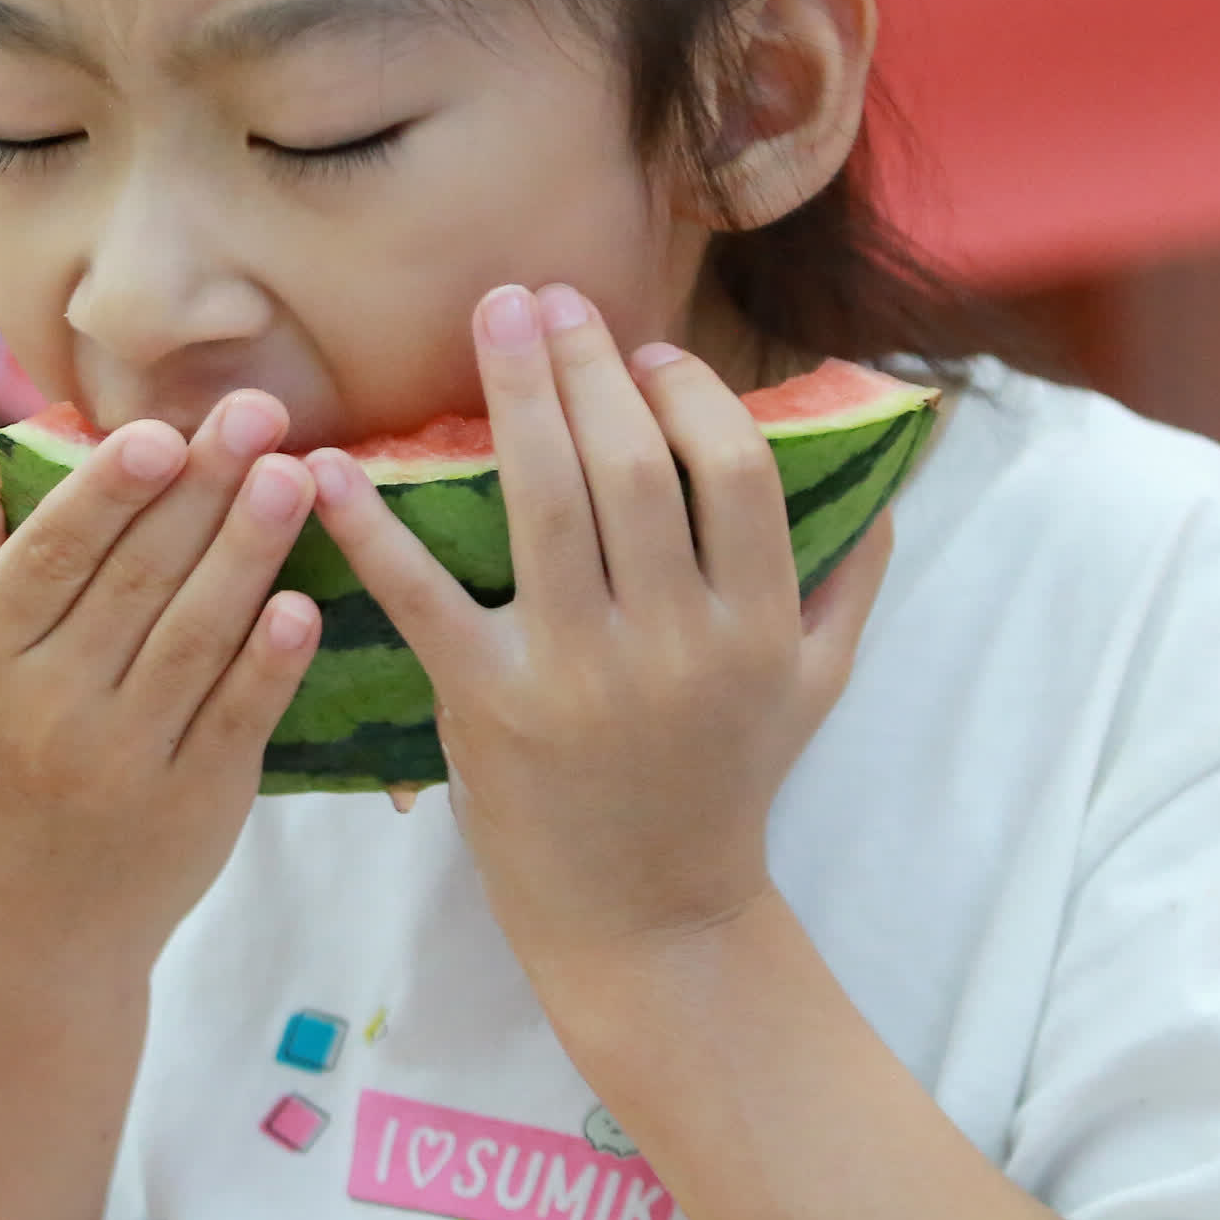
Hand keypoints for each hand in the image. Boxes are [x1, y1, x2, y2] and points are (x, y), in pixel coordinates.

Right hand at [0, 394, 321, 974]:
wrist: (26, 929)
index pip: (52, 553)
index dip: (110, 487)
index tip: (164, 429)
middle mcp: (44, 708)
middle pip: (136, 577)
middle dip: (204, 487)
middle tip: (260, 412)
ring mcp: (122, 761)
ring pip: (197, 634)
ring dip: (252, 549)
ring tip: (297, 475)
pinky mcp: (195, 804)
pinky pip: (241, 715)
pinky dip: (273, 659)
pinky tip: (307, 599)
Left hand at [309, 284, 889, 983]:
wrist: (652, 925)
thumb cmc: (726, 789)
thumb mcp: (814, 688)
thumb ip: (848, 580)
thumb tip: (886, 479)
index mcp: (756, 626)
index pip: (735, 470)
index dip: (691, 395)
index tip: (648, 350)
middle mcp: (676, 643)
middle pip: (634, 466)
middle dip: (589, 364)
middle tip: (547, 294)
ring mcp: (581, 674)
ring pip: (549, 502)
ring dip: (516, 396)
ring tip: (492, 315)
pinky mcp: (491, 707)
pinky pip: (428, 597)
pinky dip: (377, 528)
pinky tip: (334, 466)